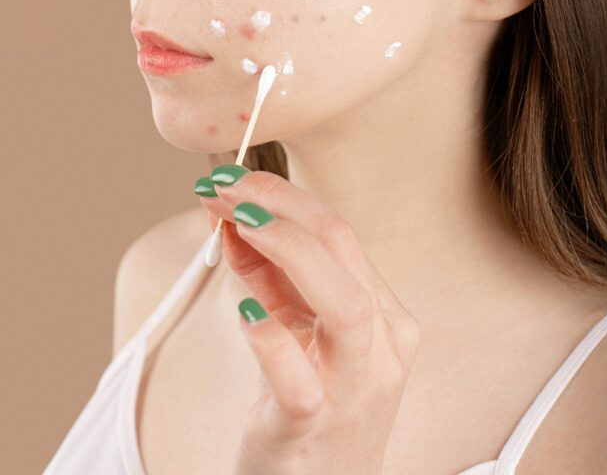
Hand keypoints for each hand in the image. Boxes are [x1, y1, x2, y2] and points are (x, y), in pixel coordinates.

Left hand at [194, 165, 420, 474]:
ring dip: (285, 248)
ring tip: (237, 221)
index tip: (232, 179)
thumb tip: (229, 218)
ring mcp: (355, 389)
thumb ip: (267, 277)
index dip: (282, 197)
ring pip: (344, 304)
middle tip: (223, 185)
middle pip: (342, 249)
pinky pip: (301, 379)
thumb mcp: (294, 333)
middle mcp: (382, 347)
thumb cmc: (308, 411)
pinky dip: (271, 338)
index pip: (339, 234)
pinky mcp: (315, 428)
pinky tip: (243, 310)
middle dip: (278, 204)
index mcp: (384, 316)